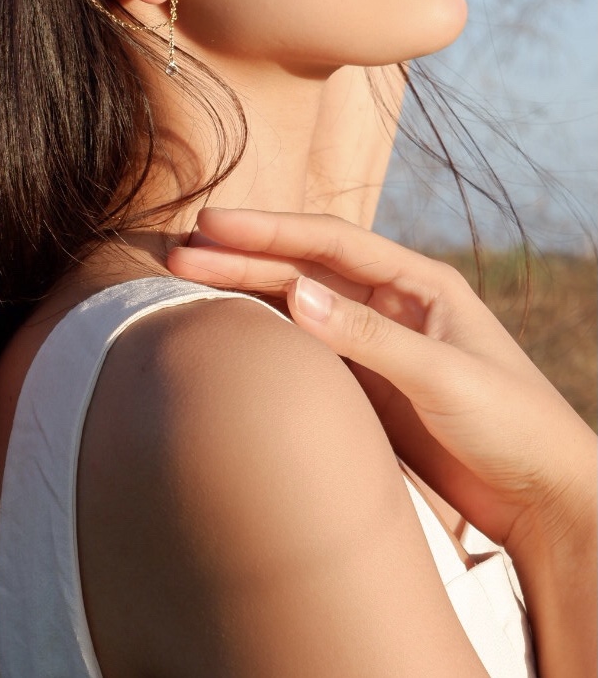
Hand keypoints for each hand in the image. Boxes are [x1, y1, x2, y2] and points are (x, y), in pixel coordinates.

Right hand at [168, 208, 595, 559]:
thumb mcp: (444, 375)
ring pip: (297, 308)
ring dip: (245, 294)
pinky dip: (265, 340)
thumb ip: (369, 336)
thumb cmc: (515, 425)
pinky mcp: (367, 390)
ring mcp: (376, 347)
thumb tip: (295, 291)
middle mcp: (392, 305)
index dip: (269, 230)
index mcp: (419, 283)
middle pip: (303, 270)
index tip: (213, 224)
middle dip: (241, 259)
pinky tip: (229, 335)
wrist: (545, 500)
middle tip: (178, 253)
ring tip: (186, 284)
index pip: (330, 243)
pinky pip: (306, 353)